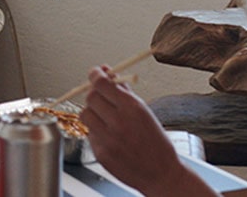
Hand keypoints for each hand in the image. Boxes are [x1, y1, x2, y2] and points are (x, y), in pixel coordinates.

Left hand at [80, 66, 210, 196]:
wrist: (161, 173)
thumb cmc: (155, 142)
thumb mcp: (145, 112)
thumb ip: (124, 93)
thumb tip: (109, 74)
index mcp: (132, 108)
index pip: (102, 83)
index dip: (95, 74)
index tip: (95, 73)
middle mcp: (118, 122)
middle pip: (91, 97)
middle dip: (94, 93)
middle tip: (101, 96)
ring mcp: (107, 139)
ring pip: (85, 114)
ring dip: (92, 111)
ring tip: (105, 117)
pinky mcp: (100, 153)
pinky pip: (89, 133)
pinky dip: (96, 130)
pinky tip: (109, 135)